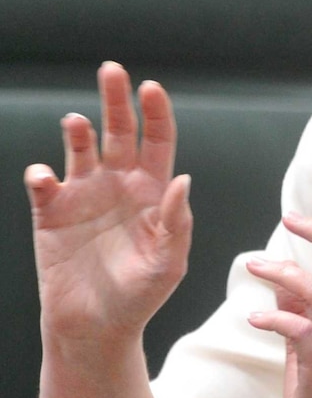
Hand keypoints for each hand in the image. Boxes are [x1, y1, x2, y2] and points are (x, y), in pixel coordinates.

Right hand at [24, 61, 192, 346]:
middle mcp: (118, 185)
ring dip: (77, 131)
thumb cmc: (140, 297)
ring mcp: (83, 195)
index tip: (151, 88)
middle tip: (111, 70)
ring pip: (79, 148)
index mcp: (152, 192)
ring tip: (77, 124)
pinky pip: (44, 182)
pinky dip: (41, 174)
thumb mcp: (168, 263)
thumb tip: (183, 179)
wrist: (97, 327)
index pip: (157, 142)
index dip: (155, 113)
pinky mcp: (51, 212)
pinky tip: (46, 179)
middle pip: (118, 131)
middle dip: (115, 99)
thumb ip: (177, 222)